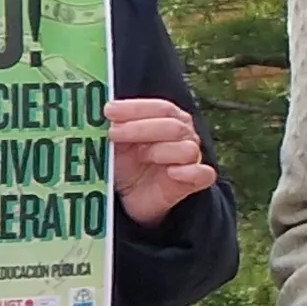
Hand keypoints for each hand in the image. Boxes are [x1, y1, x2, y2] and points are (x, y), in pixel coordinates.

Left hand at [104, 98, 219, 227]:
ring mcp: (190, 159)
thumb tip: (102, 111)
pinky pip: (204, 174)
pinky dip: (191, 172)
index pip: (160, 107)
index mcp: (168, 119)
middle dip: (141, 128)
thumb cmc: (123, 163)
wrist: (129, 198)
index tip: (108, 111)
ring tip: (141, 157)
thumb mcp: (114, 143)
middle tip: (113, 133)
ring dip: (161, 151)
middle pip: (174, 126)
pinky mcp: (193, 182)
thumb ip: (114, 126)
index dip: (135, 108)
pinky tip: (172, 172)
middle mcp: (184, 136)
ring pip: (187, 149)